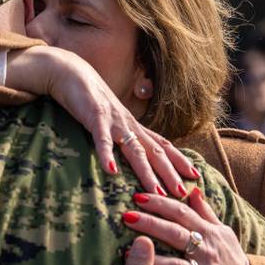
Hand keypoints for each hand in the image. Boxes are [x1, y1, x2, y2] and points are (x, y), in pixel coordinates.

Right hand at [7, 46, 198, 195]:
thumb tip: (127, 152)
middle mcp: (128, 123)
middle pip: (154, 151)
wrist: (69, 71)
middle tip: (182, 193)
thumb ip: (118, 134)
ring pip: (134, 149)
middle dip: (169, 173)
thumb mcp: (108, 118)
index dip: (178, 160)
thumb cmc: (87, 96)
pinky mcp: (94, 116)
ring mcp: (113, 120)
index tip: (195, 177)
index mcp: (132, 124)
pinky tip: (111, 171)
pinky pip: (101, 139)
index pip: (162, 144)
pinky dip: (107, 155)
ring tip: (156, 192)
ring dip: (146, 172)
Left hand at [122, 188, 252, 264]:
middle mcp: (206, 251)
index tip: (138, 197)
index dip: (161, 203)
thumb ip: (205, 212)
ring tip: (127, 256)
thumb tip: (192, 190)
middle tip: (126, 217)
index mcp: (208, 233)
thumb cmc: (231, 258)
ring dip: (152, 261)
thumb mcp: (223, 232)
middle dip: (151, 224)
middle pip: (176, 234)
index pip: (182, 213)